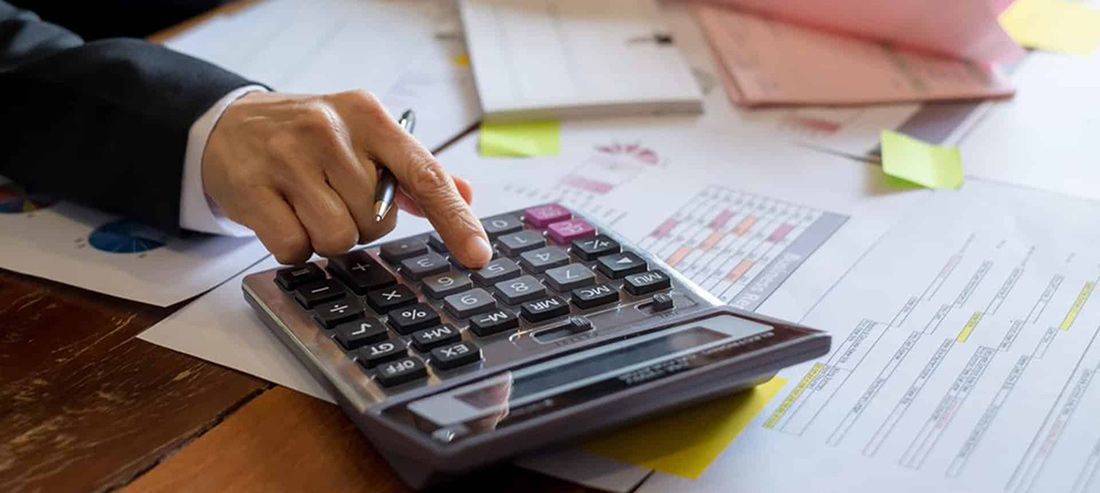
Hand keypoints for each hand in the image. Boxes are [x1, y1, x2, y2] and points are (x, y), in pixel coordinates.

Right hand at [202, 90, 491, 267]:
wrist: (228, 125)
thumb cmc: (309, 138)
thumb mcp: (365, 138)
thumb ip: (414, 171)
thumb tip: (466, 194)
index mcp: (370, 117)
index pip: (425, 175)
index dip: (455, 219)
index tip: (478, 255)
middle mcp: (331, 130)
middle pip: (377, 220)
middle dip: (362, 224)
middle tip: (334, 197)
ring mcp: (288, 157)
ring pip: (338, 239)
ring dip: (327, 238)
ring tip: (308, 207)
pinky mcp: (252, 187)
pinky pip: (295, 249)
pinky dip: (294, 247)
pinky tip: (283, 217)